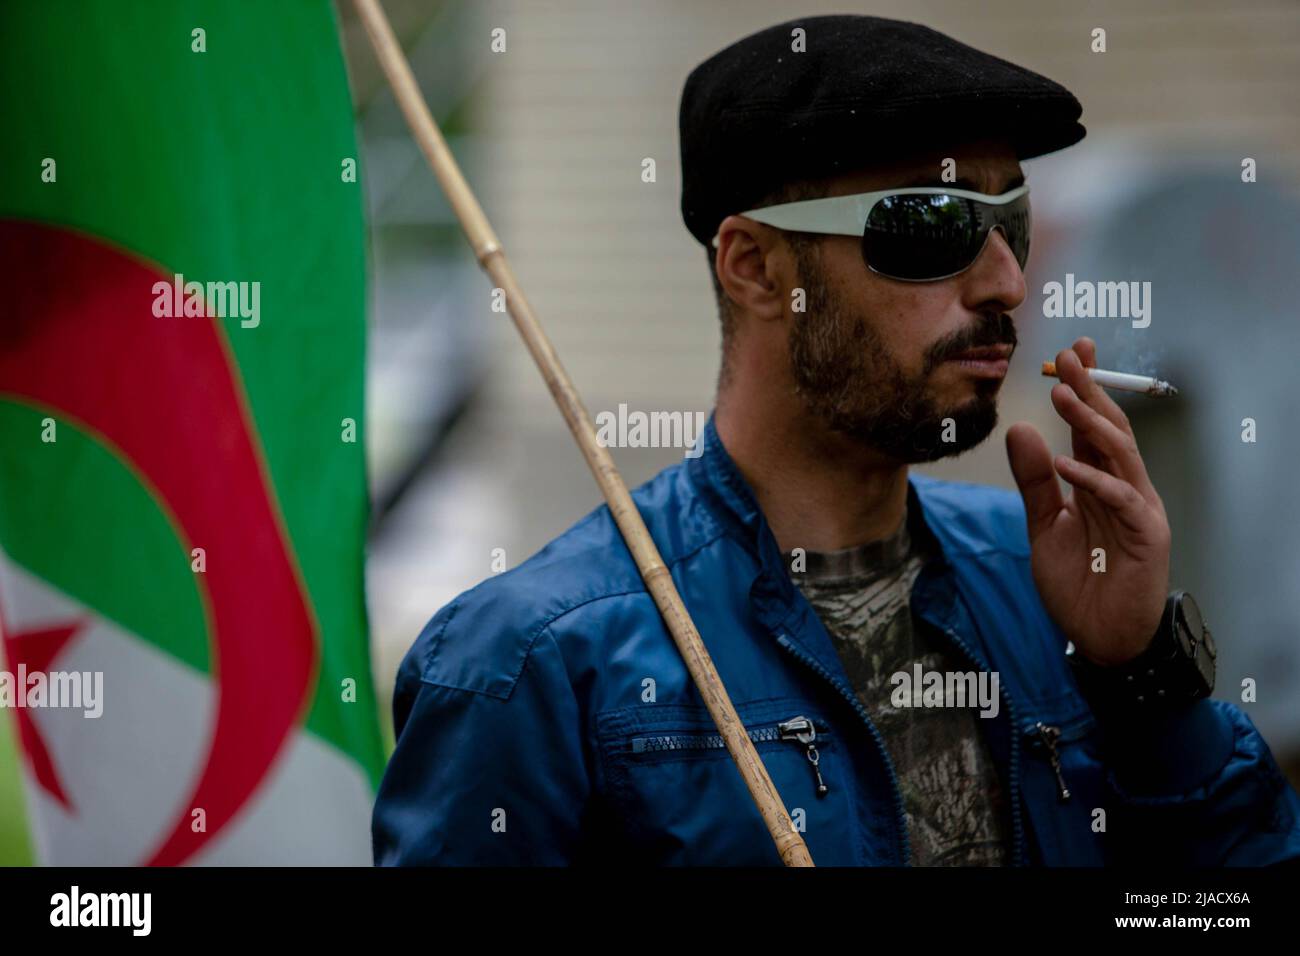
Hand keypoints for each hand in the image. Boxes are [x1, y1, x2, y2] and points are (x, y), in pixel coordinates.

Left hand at [1005, 337, 1169, 665]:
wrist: (1101, 639)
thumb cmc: (1079, 583)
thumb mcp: (1044, 527)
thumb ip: (1033, 482)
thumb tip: (1020, 429)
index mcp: (1099, 483)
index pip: (1091, 428)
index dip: (1082, 390)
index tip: (1069, 353)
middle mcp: (1123, 488)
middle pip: (1109, 430)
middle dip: (1090, 390)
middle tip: (1071, 356)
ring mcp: (1139, 510)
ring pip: (1120, 454)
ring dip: (1091, 423)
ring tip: (1064, 394)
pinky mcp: (1147, 536)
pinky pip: (1121, 500)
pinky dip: (1093, 480)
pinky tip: (1065, 464)